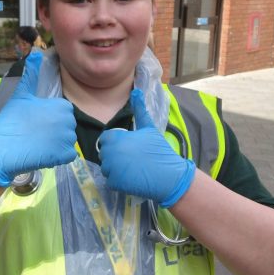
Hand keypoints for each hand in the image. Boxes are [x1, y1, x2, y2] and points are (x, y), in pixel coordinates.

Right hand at [0, 51, 76, 185]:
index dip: (51, 115)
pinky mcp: (64, 157)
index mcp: (61, 106)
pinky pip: (68, 155)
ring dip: (57, 143)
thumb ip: (30, 75)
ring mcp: (67, 141)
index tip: (37, 120)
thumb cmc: (10, 121)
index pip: (64, 110)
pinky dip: (59, 155)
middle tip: (36, 133)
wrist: (1, 150)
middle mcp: (68, 123)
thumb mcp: (20, 94)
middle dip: (56, 129)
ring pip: (68, 140)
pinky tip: (44, 153)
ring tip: (39, 143)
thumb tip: (35, 54)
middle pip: (67, 125)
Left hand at [98, 89, 194, 206]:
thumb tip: (136, 91)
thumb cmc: (159, 150)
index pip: (106, 139)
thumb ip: (139, 110)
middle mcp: (111, 154)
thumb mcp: (149, 128)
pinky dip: (119, 181)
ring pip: (106, 168)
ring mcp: (112, 170)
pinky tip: (132, 178)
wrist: (168, 176)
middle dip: (114, 155)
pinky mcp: (115, 184)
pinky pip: (110, 180)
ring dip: (115, 169)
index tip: (128, 147)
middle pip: (104, 153)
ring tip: (132, 168)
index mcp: (116, 139)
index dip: (116, 142)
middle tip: (131, 159)